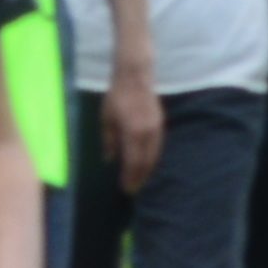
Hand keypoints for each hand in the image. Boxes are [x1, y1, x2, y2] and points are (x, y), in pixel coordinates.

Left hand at [105, 73, 163, 192]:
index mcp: (133, 132)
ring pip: (154, 156)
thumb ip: (109, 141)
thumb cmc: (117, 97)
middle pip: (146, 162)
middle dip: (139, 178)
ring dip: (147, 170)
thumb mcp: (107, 120)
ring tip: (140, 180)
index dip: (130, 177)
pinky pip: (158, 147)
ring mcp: (157, 129)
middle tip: (133, 190)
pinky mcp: (161, 125)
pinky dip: (152, 159)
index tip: (125, 189)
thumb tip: (110, 160)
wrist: (135, 77)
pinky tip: (147, 164)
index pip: (133, 162)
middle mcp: (148, 133)